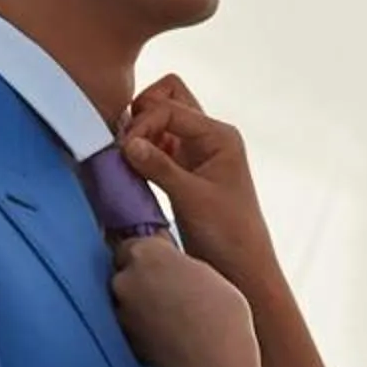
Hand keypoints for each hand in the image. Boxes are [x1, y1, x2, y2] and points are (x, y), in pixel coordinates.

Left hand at [109, 234, 256, 366]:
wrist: (214, 357)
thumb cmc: (220, 312)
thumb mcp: (201, 270)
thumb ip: (173, 262)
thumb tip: (165, 265)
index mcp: (146, 252)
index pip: (132, 245)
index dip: (146, 257)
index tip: (159, 266)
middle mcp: (125, 277)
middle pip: (124, 272)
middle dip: (139, 280)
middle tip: (168, 293)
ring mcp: (120, 309)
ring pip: (124, 300)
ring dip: (138, 305)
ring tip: (169, 317)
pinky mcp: (123, 337)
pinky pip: (128, 326)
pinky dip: (140, 328)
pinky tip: (164, 334)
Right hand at [122, 77, 276, 294]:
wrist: (242, 268)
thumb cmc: (228, 233)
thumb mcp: (191, 198)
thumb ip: (159, 166)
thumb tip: (126, 143)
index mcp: (219, 135)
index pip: (169, 107)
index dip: (142, 124)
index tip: (123, 151)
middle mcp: (208, 137)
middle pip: (167, 99)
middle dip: (142, 114)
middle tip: (126, 146)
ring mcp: (194, 153)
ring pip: (160, 121)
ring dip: (140, 134)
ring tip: (125, 159)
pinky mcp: (182, 171)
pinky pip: (156, 147)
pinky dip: (140, 152)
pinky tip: (131, 171)